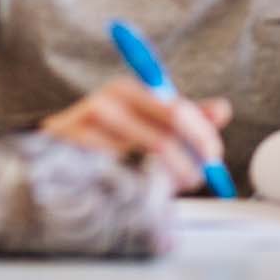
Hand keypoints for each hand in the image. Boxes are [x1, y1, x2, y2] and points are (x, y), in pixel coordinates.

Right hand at [40, 77, 232, 192]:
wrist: (56, 145)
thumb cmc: (109, 132)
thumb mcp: (146, 115)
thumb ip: (185, 114)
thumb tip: (222, 109)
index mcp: (126, 90)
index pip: (176, 113)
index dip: (202, 137)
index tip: (213, 155)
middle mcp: (105, 106)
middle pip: (162, 140)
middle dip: (189, 163)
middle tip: (199, 177)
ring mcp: (88, 133)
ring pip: (145, 164)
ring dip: (169, 179)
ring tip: (174, 185)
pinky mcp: (78, 160)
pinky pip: (124, 181)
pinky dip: (142, 188)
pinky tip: (145, 189)